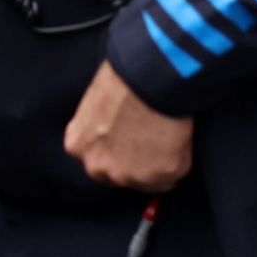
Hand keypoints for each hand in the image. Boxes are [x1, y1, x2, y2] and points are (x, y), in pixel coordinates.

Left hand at [63, 61, 193, 191]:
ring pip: (149, 179)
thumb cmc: (123, 80)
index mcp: (77, 145)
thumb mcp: (93, 104)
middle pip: (120, 175)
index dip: (115, 152)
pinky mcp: (161, 175)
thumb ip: (97, 128)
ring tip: (163, 133)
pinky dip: (178, 159)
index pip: (97, 161)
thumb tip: (112, 131)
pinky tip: (175, 137)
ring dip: (158, 163)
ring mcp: (131, 175)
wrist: (149, 77)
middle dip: (134, 162)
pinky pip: (173, 174)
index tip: (127, 142)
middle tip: (149, 138)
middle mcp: (100, 166)